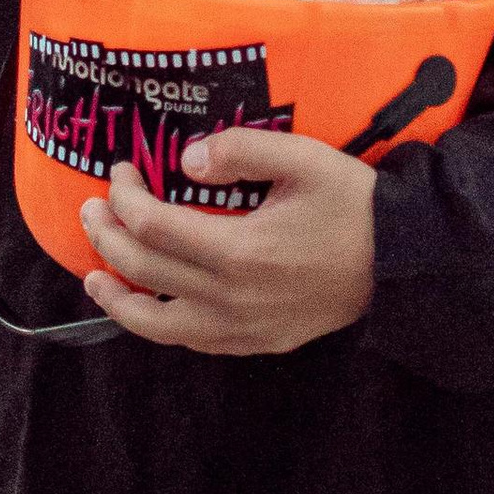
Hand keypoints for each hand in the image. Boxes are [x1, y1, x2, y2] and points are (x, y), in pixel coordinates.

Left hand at [79, 129, 377, 354]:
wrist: (401, 260)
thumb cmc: (352, 204)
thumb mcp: (302, 158)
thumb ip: (240, 150)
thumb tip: (187, 160)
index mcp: (238, 251)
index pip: (150, 225)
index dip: (123, 195)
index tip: (121, 171)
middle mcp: (231, 298)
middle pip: (142, 271)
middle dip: (106, 236)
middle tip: (92, 209)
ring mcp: (242, 328)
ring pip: (156, 325)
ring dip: (117, 298)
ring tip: (94, 277)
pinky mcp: (257, 342)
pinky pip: (192, 341)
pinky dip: (159, 324)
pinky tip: (150, 305)